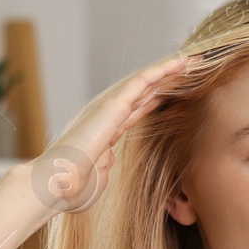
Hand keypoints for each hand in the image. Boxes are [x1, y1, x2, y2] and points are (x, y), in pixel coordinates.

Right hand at [29, 53, 191, 213]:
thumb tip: (108, 157)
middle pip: (146, 91)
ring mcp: (109, 107)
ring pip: (146, 81)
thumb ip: (104, 165)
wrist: (53, 185)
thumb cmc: (70, 188)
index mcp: (107, 130)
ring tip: (194, 60)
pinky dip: (161, 71)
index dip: (160, 97)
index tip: (180, 90)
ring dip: (171, 70)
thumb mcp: (96, 177)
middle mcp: (108, 114)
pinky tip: (179, 64)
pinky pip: (141, 82)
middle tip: (195, 68)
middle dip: (171, 79)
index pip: (139, 108)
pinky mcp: (111, 105)